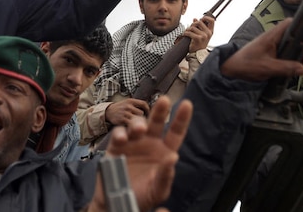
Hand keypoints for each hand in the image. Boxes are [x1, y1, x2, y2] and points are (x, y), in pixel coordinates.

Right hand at [88, 96, 192, 211]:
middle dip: (160, 111)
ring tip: (140, 129)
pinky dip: (120, 134)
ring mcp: (132, 144)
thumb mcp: (158, 190)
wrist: (118, 203)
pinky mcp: (115, 148)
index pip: (175, 133)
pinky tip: (122, 139)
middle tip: (164, 100)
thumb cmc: (143, 196)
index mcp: (164, 151)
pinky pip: (118, 136)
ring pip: (135, 125)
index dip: (181, 119)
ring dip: (138, 123)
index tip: (186, 104)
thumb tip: (173, 158)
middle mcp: (149, 143)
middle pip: (156, 123)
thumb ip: (166, 175)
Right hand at [104, 99, 150, 126]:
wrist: (108, 112)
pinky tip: (131, 126)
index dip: (148, 109)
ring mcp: (125, 113)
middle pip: (141, 113)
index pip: (144, 104)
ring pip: (137, 119)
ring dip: (138, 123)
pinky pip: (131, 124)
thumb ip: (137, 105)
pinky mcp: (122, 120)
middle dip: (142, 117)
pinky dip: (132, 126)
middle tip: (140, 121)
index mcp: (131, 101)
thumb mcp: (128, 102)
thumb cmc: (121, 108)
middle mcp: (128, 106)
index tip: (148, 113)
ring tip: (135, 124)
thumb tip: (150, 110)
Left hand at [184, 15, 214, 51]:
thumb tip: (195, 19)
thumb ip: (199, 26)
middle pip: (199, 22)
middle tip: (190, 28)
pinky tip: (185, 35)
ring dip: (188, 29)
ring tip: (187, 32)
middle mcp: (208, 33)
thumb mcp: (202, 35)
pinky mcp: (198, 39)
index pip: (212, 20)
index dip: (206, 18)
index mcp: (210, 31)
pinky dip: (185, 33)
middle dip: (193, 24)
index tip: (201, 19)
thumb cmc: (200, 44)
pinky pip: (189, 32)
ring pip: (193, 27)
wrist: (198, 53)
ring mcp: (203, 36)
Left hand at [220, 18, 302, 80]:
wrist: (231, 69)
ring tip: (297, 66)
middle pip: (293, 35)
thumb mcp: (268, 68)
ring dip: (295, 54)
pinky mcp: (269, 51)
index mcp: (272, 36)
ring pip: (289, 44)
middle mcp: (272, 37)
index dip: (301, 30)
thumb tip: (302, 69)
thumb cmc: (245, 65)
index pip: (290, 23)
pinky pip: (283, 51)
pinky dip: (288, 58)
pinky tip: (289, 67)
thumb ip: (286, 68)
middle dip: (301, 47)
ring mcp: (270, 43)